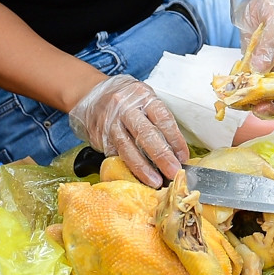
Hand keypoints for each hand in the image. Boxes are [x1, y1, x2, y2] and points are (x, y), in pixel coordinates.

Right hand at [68, 73, 188, 186]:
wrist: (90, 93)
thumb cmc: (126, 99)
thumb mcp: (144, 98)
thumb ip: (157, 119)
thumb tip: (175, 151)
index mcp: (142, 96)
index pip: (163, 119)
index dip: (175, 140)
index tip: (183, 158)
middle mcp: (125, 107)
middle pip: (146, 134)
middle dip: (162, 157)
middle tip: (174, 172)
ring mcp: (110, 122)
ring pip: (127, 148)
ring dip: (143, 168)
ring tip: (156, 181)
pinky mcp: (99, 136)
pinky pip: (114, 155)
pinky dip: (127, 168)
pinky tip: (137, 177)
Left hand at [228, 0, 273, 118]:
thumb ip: (269, 46)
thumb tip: (260, 71)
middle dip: (273, 104)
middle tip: (258, 108)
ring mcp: (270, 60)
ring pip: (266, 88)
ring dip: (256, 99)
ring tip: (243, 102)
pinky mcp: (254, 57)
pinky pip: (250, 77)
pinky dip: (242, 86)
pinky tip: (233, 91)